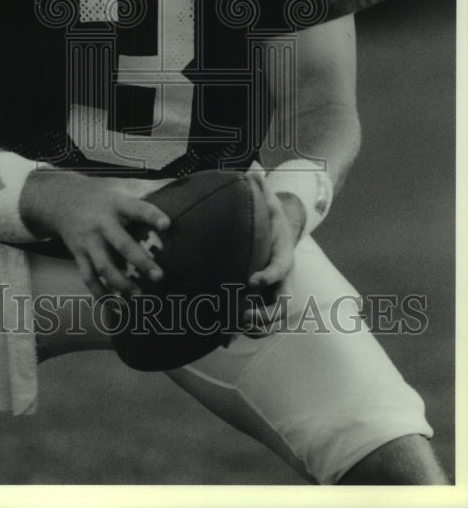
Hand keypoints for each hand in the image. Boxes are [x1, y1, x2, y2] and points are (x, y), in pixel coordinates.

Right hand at [20, 172, 169, 297]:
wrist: (60, 199)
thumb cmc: (101, 193)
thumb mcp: (123, 184)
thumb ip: (151, 187)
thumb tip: (183, 185)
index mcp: (116, 203)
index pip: (137, 208)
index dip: (152, 215)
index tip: (167, 225)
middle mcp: (101, 223)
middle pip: (120, 244)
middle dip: (139, 261)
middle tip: (159, 276)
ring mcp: (88, 241)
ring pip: (103, 266)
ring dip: (121, 283)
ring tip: (139, 294)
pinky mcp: (79, 254)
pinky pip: (88, 278)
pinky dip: (100, 293)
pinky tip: (115, 305)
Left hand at [240, 173, 304, 333]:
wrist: (283, 232)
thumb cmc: (271, 216)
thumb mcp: (268, 201)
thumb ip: (260, 190)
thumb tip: (251, 170)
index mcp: (283, 254)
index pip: (280, 268)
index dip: (268, 276)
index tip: (251, 279)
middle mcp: (284, 278)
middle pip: (283, 304)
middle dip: (263, 312)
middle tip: (239, 312)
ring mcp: (276, 292)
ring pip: (273, 318)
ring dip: (255, 326)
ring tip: (231, 329)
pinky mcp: (266, 300)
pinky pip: (261, 321)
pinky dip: (246, 330)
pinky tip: (223, 337)